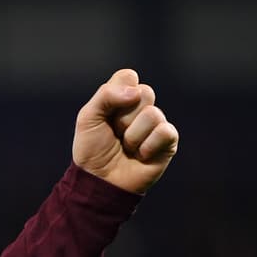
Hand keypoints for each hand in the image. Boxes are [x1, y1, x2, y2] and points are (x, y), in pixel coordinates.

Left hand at [72, 69, 178, 194]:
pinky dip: (147, 146)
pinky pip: (164, 131)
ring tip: (126, 147)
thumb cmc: (92, 149)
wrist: (100, 180)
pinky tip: (141, 155)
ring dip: (132, 136)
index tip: (106, 113)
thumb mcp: (88, 118)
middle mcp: (141, 108)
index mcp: (122, 98)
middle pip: (145, 92)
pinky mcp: (168, 141)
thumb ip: (106, 95)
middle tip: (116, 133)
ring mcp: (156, 123)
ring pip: (152, 114)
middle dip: (123, 117)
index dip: (116, 93)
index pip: (128, 76)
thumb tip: (136, 92)